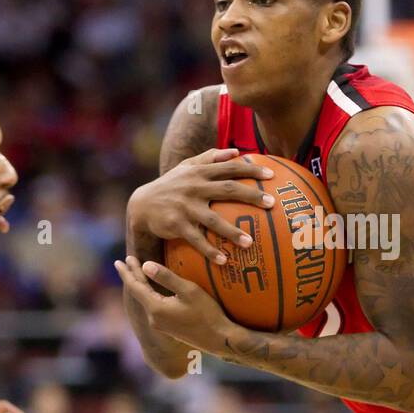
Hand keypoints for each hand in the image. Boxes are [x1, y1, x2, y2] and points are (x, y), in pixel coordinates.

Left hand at [115, 257, 234, 353]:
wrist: (219, 339)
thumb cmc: (207, 313)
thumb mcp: (188, 290)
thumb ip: (166, 277)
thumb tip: (145, 265)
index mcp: (156, 308)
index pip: (136, 286)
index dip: (128, 271)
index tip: (121, 260)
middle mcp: (153, 318)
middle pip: (138, 293)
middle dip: (131, 277)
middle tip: (122, 263)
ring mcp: (160, 325)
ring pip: (145, 300)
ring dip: (140, 285)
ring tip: (135, 273)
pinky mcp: (167, 328)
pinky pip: (152, 307)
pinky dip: (148, 294)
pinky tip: (150, 290)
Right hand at [127, 147, 275, 265]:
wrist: (142, 204)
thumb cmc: (172, 185)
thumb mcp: (187, 167)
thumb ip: (211, 158)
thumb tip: (237, 151)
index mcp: (200, 173)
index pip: (229, 168)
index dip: (251, 170)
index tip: (271, 175)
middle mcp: (194, 187)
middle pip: (227, 189)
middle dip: (250, 196)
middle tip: (271, 203)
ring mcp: (185, 207)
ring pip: (212, 219)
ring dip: (232, 231)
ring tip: (250, 243)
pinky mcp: (176, 225)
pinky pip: (196, 240)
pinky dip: (209, 250)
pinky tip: (224, 261)